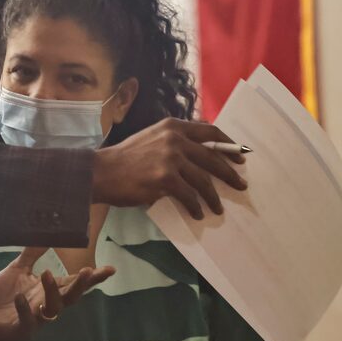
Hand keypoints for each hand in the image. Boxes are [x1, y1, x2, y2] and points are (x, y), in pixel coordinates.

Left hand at [0, 247, 114, 340]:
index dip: (91, 277)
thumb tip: (45, 234)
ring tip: (46, 273)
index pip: (73, 282)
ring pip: (53, 309)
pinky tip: (21, 298)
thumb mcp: (17, 271)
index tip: (110, 268)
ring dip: (53, 291)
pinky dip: (25, 309)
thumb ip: (32, 254)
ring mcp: (35, 319)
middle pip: (70, 297)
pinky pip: (27, 321)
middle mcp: (46, 305)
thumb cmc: (2, 296)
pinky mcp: (21, 330)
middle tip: (89, 271)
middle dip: (81, 285)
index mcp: (47, 290)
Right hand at [92, 118, 247, 218]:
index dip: (228, 145)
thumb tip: (199, 158)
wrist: (101, 172)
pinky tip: (197, 213)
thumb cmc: (124, 159)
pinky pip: (189, 195)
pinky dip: (195, 207)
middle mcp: (174, 139)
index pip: (210, 132)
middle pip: (212, 157)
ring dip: (214, 196)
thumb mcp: (151, 140)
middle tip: (240, 185)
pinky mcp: (165, 178)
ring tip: (218, 208)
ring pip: (204, 180)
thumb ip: (173, 142)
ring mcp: (170, 158)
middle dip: (230, 173)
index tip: (240, 156)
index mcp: (172, 126)